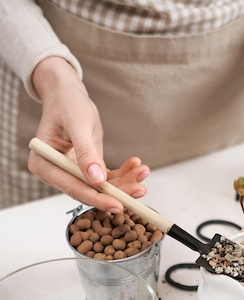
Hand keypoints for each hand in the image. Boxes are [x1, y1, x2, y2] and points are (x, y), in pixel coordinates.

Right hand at [28, 57, 149, 210]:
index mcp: (44, 166)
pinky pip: (107, 177)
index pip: (73, 188)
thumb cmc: (67, 103)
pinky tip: (136, 165)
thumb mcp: (78, 125)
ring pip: (101, 186)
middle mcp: (55, 174)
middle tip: (140, 190)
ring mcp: (71, 174)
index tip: (118, 205)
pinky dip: (123, 173)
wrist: (67, 94)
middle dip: (117, 192)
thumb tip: (96, 180)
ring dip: (125, 182)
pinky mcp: (86, 170)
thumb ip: (86, 153)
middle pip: (89, 191)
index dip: (97, 198)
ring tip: (143, 172)